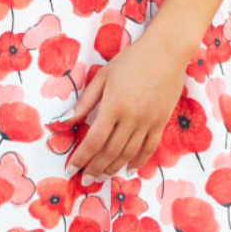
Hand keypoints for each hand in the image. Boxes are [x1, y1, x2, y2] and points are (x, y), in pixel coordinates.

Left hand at [65, 34, 190, 178]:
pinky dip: (138, 161)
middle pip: (110, 152)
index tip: (71, 168)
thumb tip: (64, 121)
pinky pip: (149, 148)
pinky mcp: (161, 122)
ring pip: (129, 154)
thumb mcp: (103, 76)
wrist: (166, 52)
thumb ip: (85, 102)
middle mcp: (131, 118)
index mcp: (113, 105)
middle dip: (95, 168)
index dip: (81, 157)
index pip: (94, 140)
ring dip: (113, 168)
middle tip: (86, 180)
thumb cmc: (131, 60)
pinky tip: (128, 168)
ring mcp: (148, 122)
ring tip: (102, 176)